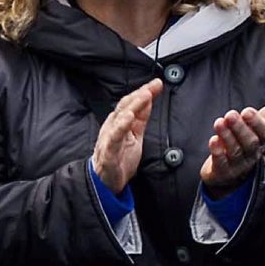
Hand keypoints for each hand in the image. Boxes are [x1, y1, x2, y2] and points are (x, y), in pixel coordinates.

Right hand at [89, 78, 161, 194]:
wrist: (106, 181)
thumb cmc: (120, 157)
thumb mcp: (135, 134)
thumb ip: (141, 118)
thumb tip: (149, 101)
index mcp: (119, 122)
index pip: (132, 103)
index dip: (144, 92)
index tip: (157, 84)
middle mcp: (113, 125)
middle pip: (126, 105)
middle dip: (141, 94)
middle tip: (154, 85)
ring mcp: (110, 136)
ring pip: (121, 116)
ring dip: (133, 105)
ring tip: (145, 95)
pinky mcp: (109, 149)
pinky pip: (115, 135)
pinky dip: (121, 125)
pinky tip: (129, 117)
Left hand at [198, 102, 264, 193]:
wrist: (227, 174)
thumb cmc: (241, 146)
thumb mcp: (252, 132)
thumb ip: (263, 119)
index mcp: (261, 142)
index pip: (264, 133)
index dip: (257, 122)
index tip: (247, 111)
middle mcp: (251, 155)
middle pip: (250, 142)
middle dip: (240, 127)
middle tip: (230, 114)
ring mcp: (238, 165)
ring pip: (234, 151)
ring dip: (227, 136)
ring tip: (219, 123)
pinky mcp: (223, 172)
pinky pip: (221, 163)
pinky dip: (217, 151)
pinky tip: (213, 140)